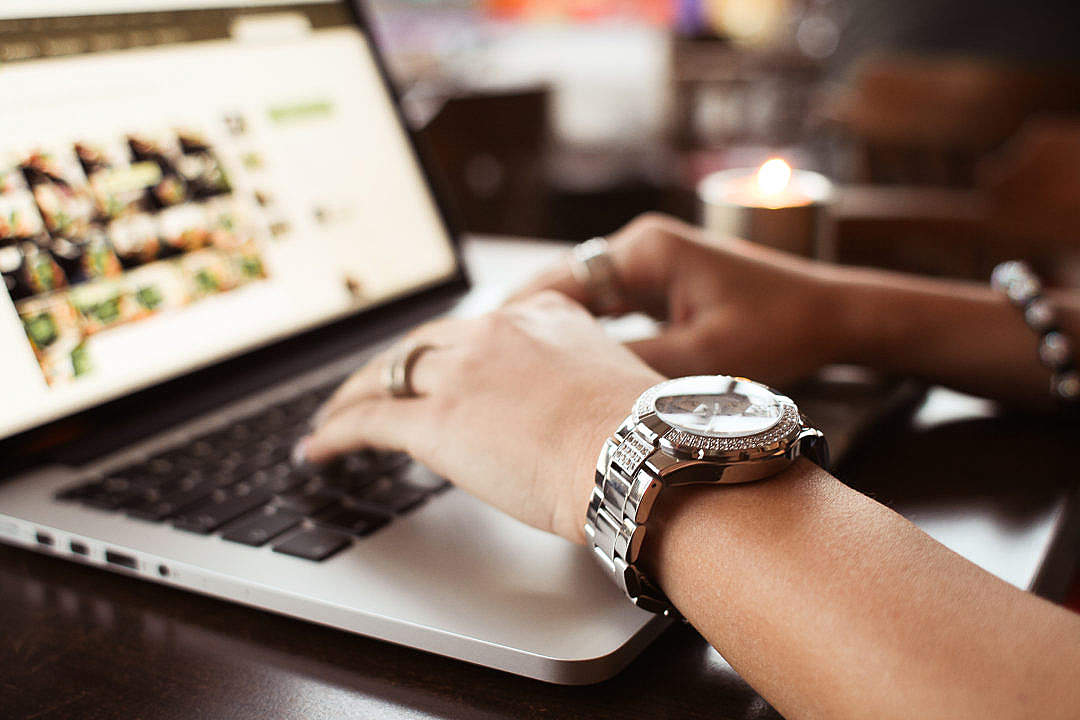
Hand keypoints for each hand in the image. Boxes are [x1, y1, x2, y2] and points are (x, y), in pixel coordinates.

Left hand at [299, 292, 662, 543]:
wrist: (640, 454)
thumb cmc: (644, 434)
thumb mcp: (612, 381)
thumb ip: (575, 379)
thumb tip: (563, 411)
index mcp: (541, 315)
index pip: (473, 329)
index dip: (442, 352)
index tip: (430, 366)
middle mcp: (494, 332)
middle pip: (421, 345)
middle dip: (390, 368)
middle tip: (369, 388)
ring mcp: (461, 373)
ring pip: (386, 374)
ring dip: (352, 397)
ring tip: (333, 418)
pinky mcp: (437, 420)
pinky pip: (370, 420)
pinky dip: (337, 433)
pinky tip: (319, 448)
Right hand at [509, 213, 846, 386]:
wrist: (832, 315)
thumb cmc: (779, 329)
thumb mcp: (703, 360)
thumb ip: (633, 368)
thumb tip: (570, 388)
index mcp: (646, 251)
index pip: (561, 281)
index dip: (518, 319)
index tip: (484, 352)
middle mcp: (641, 247)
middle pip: (562, 285)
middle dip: (524, 324)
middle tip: (486, 366)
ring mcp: (651, 263)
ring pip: (580, 297)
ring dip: (550, 330)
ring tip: (512, 370)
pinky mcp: (662, 283)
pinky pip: (605, 307)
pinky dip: (581, 333)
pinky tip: (561, 366)